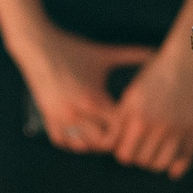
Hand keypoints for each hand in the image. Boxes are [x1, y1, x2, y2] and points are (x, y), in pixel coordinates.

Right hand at [17, 26, 152, 156]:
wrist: (38, 46)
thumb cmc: (74, 49)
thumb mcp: (103, 54)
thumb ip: (131, 55)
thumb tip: (155, 52)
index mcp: (93, 98)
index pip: (118, 127)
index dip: (129, 128)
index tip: (135, 124)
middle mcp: (76, 112)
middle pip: (103, 142)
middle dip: (114, 139)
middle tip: (123, 134)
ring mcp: (60, 117)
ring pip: (83, 146)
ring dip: (96, 143)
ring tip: (106, 136)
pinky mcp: (48, 118)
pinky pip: (64, 142)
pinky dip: (76, 143)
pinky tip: (86, 135)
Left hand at [110, 47, 192, 178]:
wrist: (186, 61)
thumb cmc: (154, 75)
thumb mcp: (131, 95)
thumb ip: (121, 121)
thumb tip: (113, 147)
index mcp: (137, 117)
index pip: (124, 154)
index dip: (123, 152)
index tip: (126, 145)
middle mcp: (157, 126)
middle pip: (142, 161)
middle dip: (139, 157)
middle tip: (141, 148)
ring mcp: (178, 129)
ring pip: (161, 165)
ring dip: (156, 162)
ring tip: (155, 152)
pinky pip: (185, 159)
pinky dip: (178, 166)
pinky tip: (173, 168)